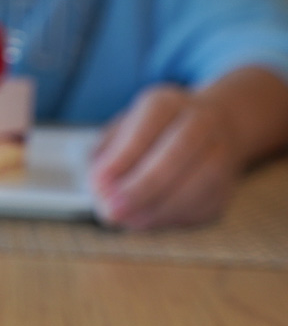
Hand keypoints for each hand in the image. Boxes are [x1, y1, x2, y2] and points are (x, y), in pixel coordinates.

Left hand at [91, 85, 241, 230]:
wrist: (202, 135)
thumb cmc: (144, 139)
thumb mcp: (115, 139)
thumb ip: (104, 160)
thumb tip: (101, 189)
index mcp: (165, 105)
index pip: (147, 126)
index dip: (123, 158)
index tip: (98, 184)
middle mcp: (200, 121)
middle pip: (180, 149)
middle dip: (143, 186)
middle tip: (112, 211)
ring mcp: (220, 151)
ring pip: (200, 181)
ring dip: (158, 208)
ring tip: (125, 220)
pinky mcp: (226, 186)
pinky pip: (204, 205)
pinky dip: (172, 218)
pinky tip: (146, 220)